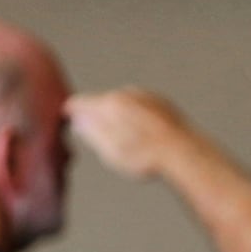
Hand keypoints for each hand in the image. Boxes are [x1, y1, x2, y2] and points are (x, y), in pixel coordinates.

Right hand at [65, 87, 196, 180]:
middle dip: (97, 116)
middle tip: (99, 138)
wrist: (183, 153)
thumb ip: (91, 132)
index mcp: (109, 104)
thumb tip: (78, 119)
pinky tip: (143, 137)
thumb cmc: (146, 157)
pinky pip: (140, 108)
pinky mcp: (160, 103)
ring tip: (127, 142)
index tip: (67, 116)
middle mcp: (126, 94)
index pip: (80, 102)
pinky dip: (136, 118)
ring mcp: (145, 96)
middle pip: (101, 103)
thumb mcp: (110, 151)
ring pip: (122, 104)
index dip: (71, 111)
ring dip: (119, 117)